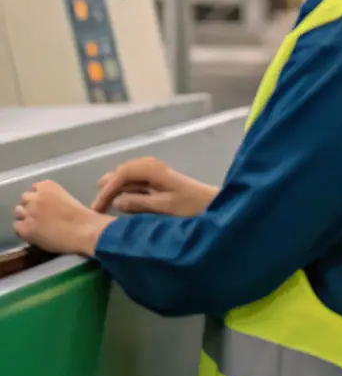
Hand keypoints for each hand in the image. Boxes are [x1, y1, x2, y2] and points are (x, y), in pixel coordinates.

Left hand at [14, 180, 111, 254]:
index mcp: (48, 186)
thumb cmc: (81, 216)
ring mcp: (30, 212)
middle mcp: (36, 196)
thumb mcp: (66, 198)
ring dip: (25, 216)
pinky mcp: (26, 228)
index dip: (39, 196)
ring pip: (18, 211)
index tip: (44, 203)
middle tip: (38, 215)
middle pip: (24, 198)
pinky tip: (33, 233)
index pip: (35, 187)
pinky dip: (23, 229)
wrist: (84, 230)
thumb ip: (52, 198)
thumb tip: (45, 207)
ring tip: (34, 224)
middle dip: (29, 205)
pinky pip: (17, 226)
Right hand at [92, 157, 216, 217]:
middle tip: (95, 207)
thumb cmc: (190, 206)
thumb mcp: (164, 207)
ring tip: (101, 201)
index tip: (97, 209)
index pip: (122, 175)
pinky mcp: (159, 179)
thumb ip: (139, 203)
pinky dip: (125, 188)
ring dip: (115, 187)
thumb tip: (117, 201)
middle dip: (108, 188)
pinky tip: (119, 197)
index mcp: (153, 170)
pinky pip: (136, 180)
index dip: (107, 191)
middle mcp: (153, 166)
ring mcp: (156, 171)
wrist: (211, 203)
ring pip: (128, 175)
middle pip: (123, 172)